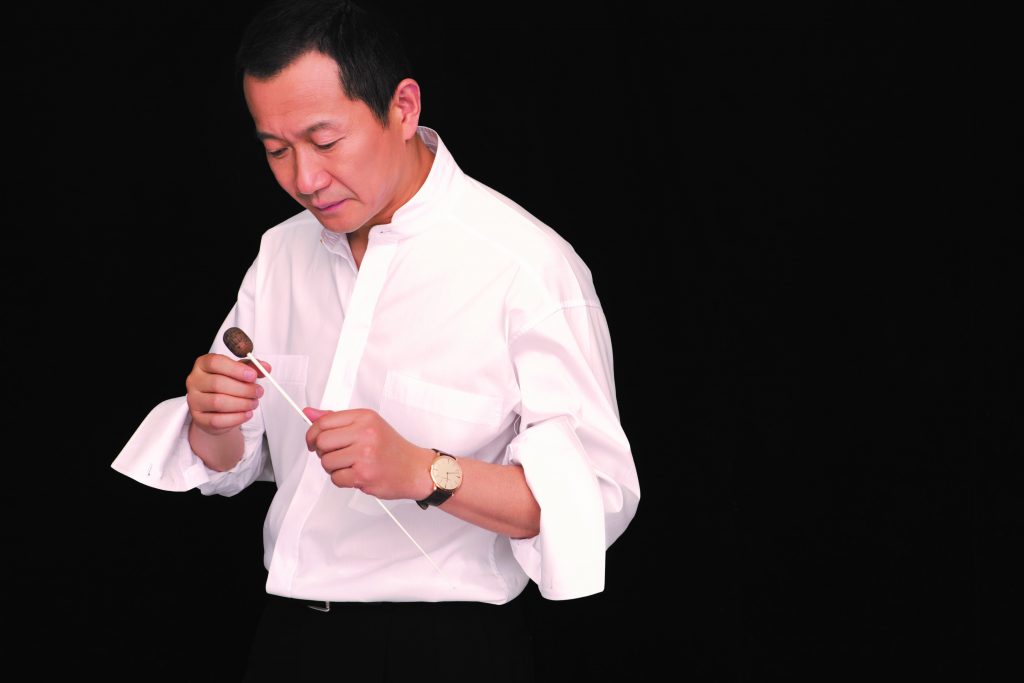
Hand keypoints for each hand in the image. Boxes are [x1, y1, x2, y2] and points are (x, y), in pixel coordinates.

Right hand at [185, 353, 271, 435]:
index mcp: (203, 364)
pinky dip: (236, 418)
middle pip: (218, 383)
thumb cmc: (227, 386)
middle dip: (243, 389)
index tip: (253, 376)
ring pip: (218, 402)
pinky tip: (247, 414)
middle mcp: (194, 381)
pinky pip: (217, 420)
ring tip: (253, 403)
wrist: (216, 409)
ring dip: (242, 404)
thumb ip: (252, 368)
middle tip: (258, 392)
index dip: (236, 369)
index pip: (215, 362)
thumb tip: (265, 367)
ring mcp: (194, 400)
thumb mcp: (239, 373)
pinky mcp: (198, 418)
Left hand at [303, 407, 433, 499]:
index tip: (313, 441)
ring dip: (333, 467)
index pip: (324, 421)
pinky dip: (342, 480)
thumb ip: (338, 420)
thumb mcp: (368, 425)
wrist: (416, 469)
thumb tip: (309, 413)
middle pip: (321, 441)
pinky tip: (356, 474)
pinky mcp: (364, 474)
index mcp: (365, 417)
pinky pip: (336, 478)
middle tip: (336, 454)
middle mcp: (365, 433)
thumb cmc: (392, 449)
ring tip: (350, 465)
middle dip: (323, 451)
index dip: (312, 433)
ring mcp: (364, 454)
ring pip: (326, 462)